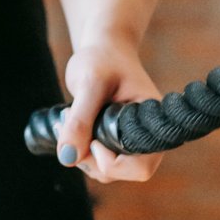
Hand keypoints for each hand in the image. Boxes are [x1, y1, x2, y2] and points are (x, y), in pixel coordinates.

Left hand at [57, 39, 164, 183]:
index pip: (141, 167)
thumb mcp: (90, 84)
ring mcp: (130, 141)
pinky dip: (79, 148)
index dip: (111, 161)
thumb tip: (67, 158)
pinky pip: (96, 160)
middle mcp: (146, 137)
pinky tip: (70, 123)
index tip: (92, 136)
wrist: (103, 47)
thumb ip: (80, 120)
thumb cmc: (102, 58)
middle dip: (90, 156)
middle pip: (120, 172)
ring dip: (81, 152)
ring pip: (104, 169)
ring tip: (68, 118)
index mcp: (153, 124)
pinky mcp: (115, 141)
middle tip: (70, 123)